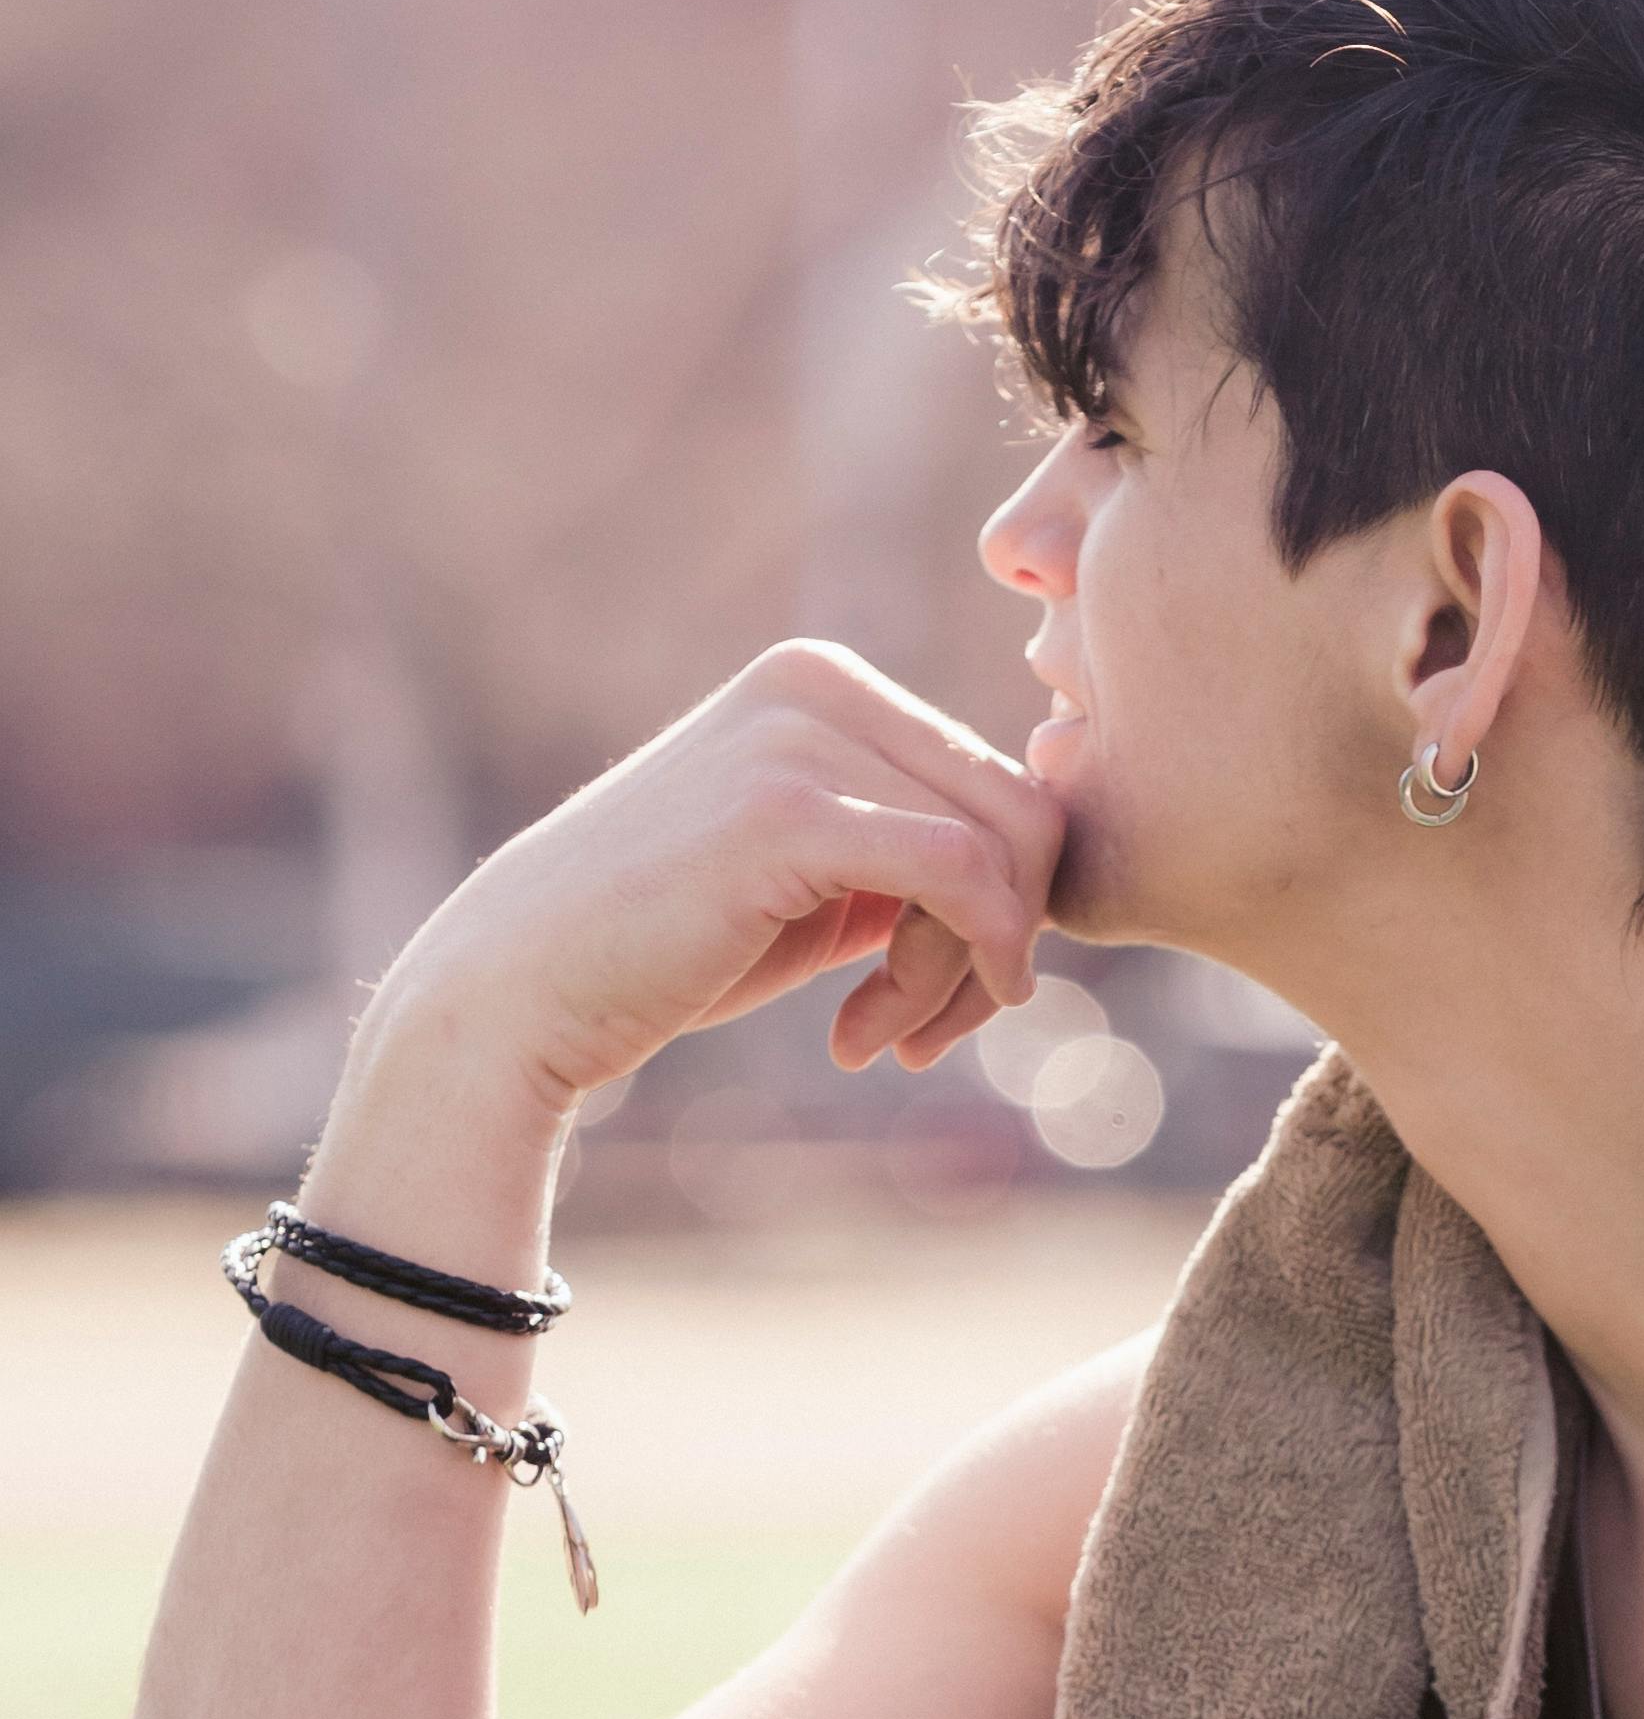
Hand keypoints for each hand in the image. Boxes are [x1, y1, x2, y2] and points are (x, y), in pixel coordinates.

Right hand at [363, 644, 1062, 1112]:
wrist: (522, 992)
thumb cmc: (667, 950)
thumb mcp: (819, 883)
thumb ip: (916, 855)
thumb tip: (1047, 873)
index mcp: (828, 683)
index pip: (1004, 786)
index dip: (1009, 912)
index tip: (940, 1002)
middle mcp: (819, 680)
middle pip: (1024, 813)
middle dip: (1000, 944)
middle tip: (921, 1035)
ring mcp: (801, 733)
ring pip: (1001, 854)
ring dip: (962, 977)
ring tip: (885, 1038)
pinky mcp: (788, 807)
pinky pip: (963, 878)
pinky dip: (952, 974)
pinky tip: (867, 1037)